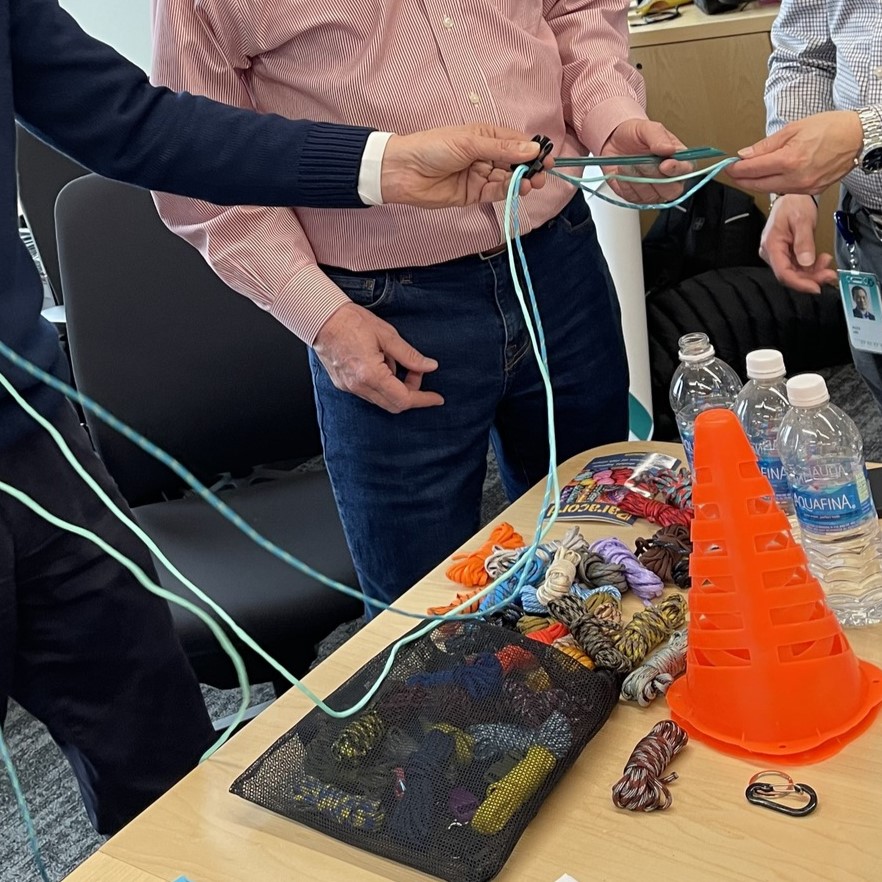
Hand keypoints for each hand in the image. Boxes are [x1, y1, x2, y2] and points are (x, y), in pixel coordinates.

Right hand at [313, 303, 443, 412]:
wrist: (320, 318)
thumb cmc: (351, 321)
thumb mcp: (387, 335)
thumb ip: (410, 355)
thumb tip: (430, 367)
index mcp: (371, 375)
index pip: (404, 399)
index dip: (423, 400)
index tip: (437, 398)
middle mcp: (359, 386)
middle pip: (394, 404)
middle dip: (411, 392)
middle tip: (416, 371)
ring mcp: (349, 387)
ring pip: (382, 400)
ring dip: (396, 387)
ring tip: (395, 361)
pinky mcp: (343, 384)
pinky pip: (369, 393)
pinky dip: (383, 384)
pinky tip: (381, 363)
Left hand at [380, 124, 552, 207]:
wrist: (404, 171)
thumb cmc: (432, 148)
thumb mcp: (469, 142)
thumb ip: (501, 148)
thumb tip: (531, 149)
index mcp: (485, 136)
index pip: (516, 142)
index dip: (532, 149)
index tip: (547, 157)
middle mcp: (485, 155)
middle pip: (515, 163)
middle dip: (530, 168)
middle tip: (541, 175)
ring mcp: (480, 175)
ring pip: (507, 179)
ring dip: (521, 181)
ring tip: (531, 183)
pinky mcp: (473, 194)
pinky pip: (495, 192)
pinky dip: (507, 191)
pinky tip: (517, 189)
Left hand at [599, 118, 691, 203]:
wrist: (613, 143)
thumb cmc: (634, 136)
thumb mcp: (646, 128)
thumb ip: (658, 136)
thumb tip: (669, 148)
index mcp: (678, 159)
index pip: (686, 170)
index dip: (677, 170)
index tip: (664, 165)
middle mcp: (669, 179)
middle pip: (671, 190)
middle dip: (653, 175)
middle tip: (639, 162)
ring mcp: (654, 192)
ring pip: (650, 195)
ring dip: (636, 178)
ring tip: (627, 163)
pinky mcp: (637, 198)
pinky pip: (633, 197)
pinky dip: (625, 184)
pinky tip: (622, 172)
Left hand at [730, 111, 861, 193]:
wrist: (858, 137)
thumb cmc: (832, 128)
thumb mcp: (794, 128)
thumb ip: (766, 145)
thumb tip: (746, 154)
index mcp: (790, 160)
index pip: (753, 169)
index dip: (736, 169)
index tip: (728, 167)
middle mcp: (796, 178)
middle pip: (758, 184)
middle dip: (742, 180)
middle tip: (733, 173)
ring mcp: (805, 187)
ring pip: (771, 189)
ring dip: (757, 183)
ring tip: (750, 174)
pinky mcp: (812, 191)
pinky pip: (786, 190)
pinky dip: (775, 184)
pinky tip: (771, 177)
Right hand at [758, 194, 837, 293]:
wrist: (793, 197)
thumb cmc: (793, 204)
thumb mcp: (802, 221)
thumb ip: (804, 242)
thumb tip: (807, 262)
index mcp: (771, 245)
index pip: (783, 272)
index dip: (799, 283)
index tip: (815, 287)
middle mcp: (771, 253)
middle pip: (789, 275)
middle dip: (810, 278)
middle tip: (828, 275)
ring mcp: (778, 255)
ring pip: (794, 272)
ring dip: (812, 273)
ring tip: (826, 263)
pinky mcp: (785, 254)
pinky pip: (797, 267)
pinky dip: (810, 267)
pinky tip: (820, 261)